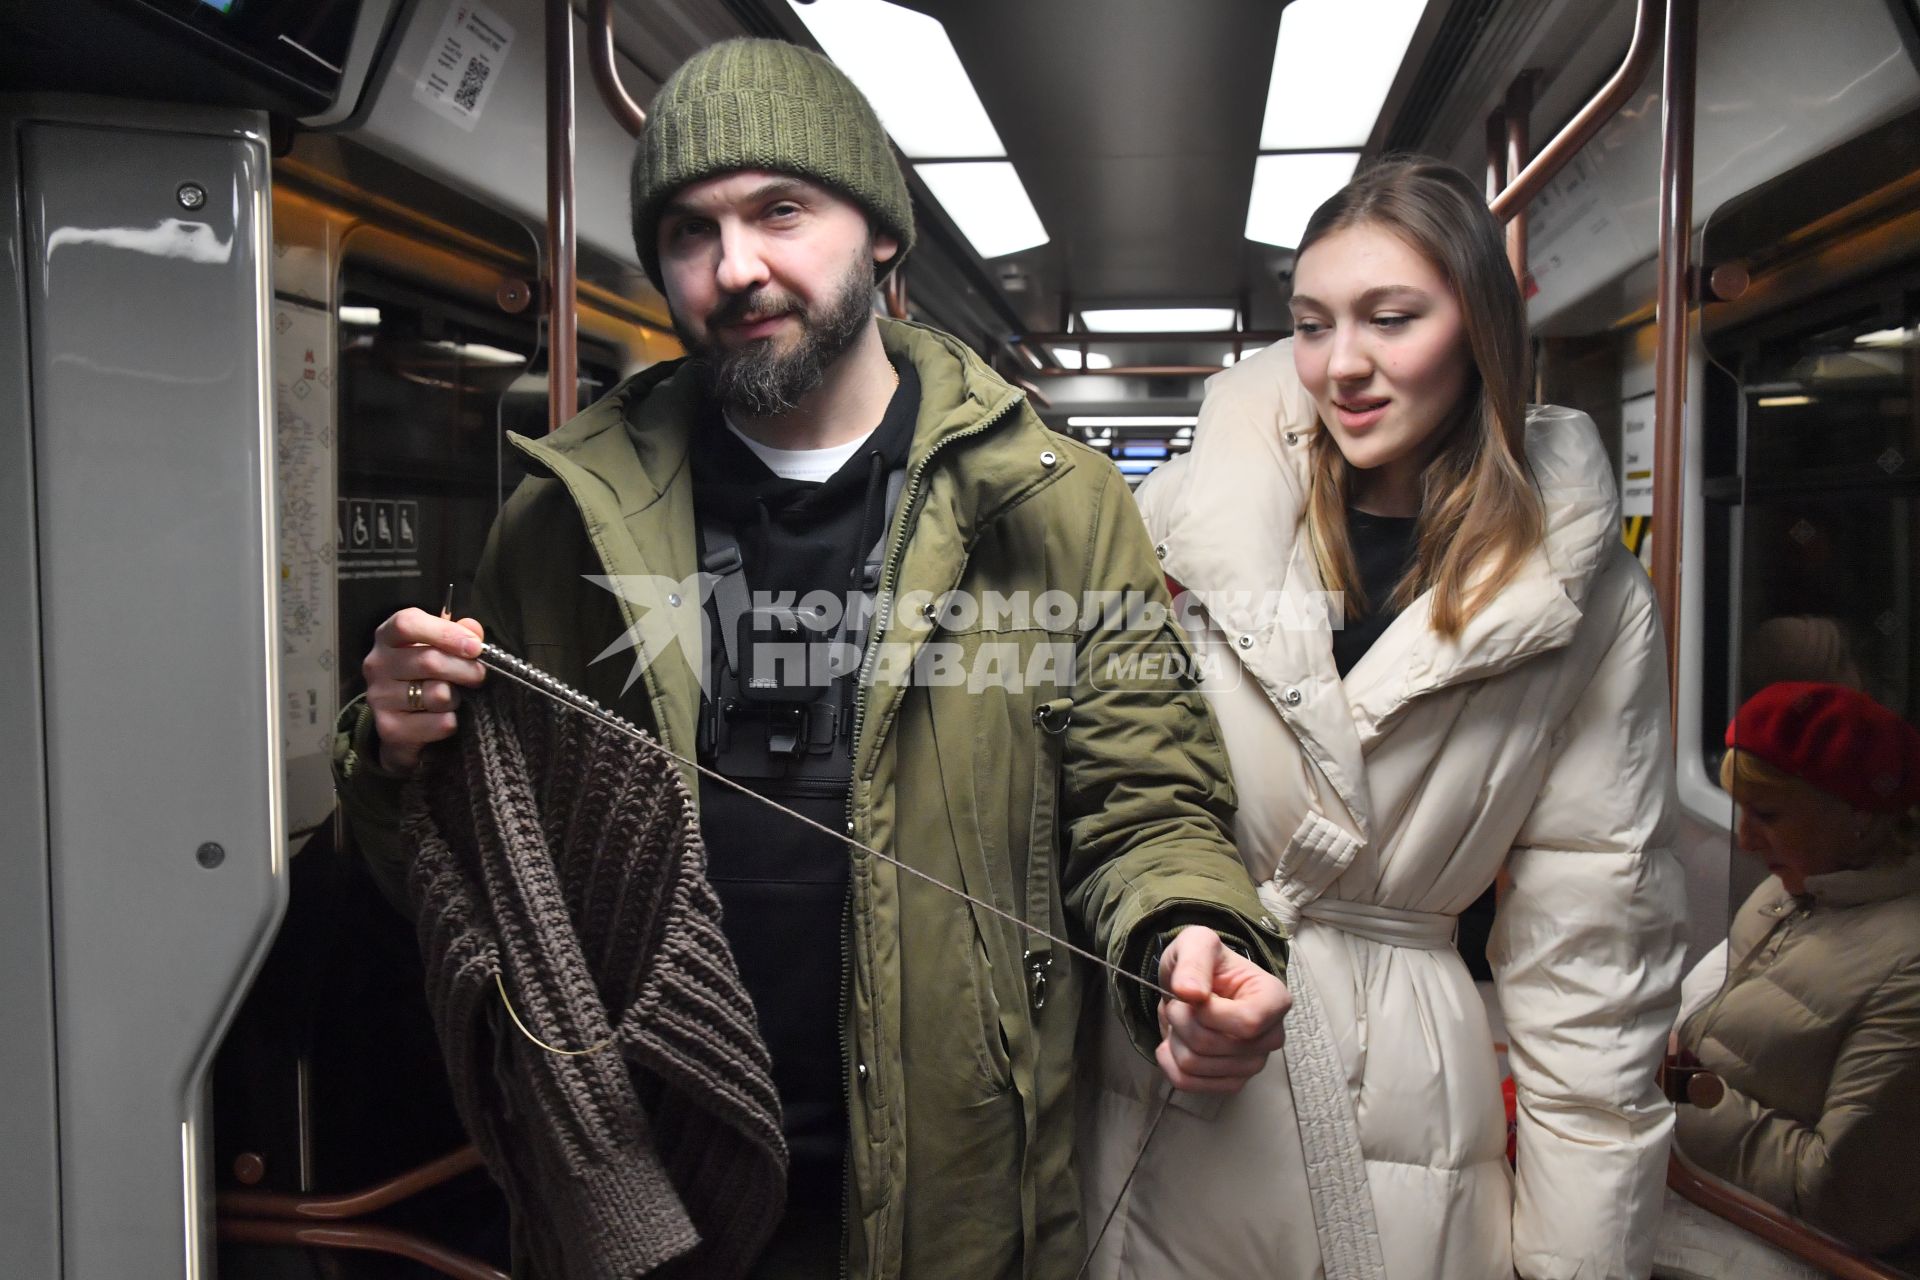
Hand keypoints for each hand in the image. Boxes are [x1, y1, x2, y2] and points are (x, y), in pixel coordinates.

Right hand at [361, 608, 487, 773]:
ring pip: (437, 694)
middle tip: (479, 675)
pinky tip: (445, 718)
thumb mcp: (441, 647)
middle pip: (429, 661)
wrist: (405, 722)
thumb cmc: (426, 675)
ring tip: (454, 698)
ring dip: (457, 697)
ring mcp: (379, 697)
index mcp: (387, 636)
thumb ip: (459, 633)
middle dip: (466, 669)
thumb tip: (473, 629)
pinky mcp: (389, 728)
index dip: (445, 633)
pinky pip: (440, 723)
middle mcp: (377, 664)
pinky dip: (452, 721)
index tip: (475, 647)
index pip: (407, 624)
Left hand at [1154, 925, 1290, 1093]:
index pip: (1247, 1022)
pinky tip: (1176, 1041)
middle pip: (1211, 1044)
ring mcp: (1252, 1064)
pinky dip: (1169, 1061)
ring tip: (1182, 1020)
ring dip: (1174, 1038)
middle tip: (1181, 1003)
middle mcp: (1270, 1037)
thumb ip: (1194, 962)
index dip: (1209, 1013)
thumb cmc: (1207, 963)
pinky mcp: (1231, 1082)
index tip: (1194, 995)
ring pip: (1195, 1065)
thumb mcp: (1197, 944)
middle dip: (1181, 1020)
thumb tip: (1189, 992)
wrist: (1197, 986)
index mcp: (1274, 1000)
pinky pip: (1188, 1083)